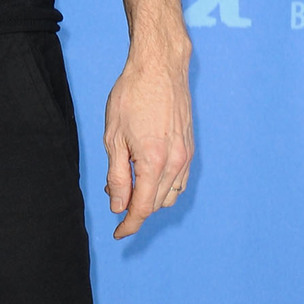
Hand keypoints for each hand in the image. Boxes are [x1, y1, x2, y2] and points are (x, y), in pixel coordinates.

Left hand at [103, 36, 192, 238]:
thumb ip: (117, 177)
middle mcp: (175, 163)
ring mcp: (186, 156)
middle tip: (113, 195)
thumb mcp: (113, 138)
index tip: (118, 234)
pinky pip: (179, 181)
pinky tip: (145, 174)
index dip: (129, 224)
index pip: (142, 207)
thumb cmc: (132, 98)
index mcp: (154, 162)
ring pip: (170, 195)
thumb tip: (118, 206)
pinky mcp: (190, 148)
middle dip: (134, 208)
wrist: (159, 68)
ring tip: (126, 182)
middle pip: (156, 204)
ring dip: (149, 198)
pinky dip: (163, 187)